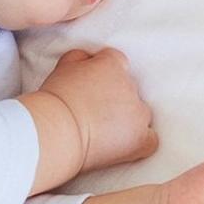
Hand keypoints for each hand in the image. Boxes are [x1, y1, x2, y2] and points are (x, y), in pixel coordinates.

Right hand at [39, 48, 157, 173]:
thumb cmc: (54, 101)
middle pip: (128, 89)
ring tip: (101, 131)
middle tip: (90, 111)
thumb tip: (88, 59)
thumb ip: (80, 58)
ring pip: (139, 113)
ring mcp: (138, 113)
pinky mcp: (140, 139)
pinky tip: (122, 145)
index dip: (102, 75)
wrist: (55, 131)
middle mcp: (130, 85)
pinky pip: (149, 139)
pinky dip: (139, 142)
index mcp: (113, 64)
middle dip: (113, 98)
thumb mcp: (62, 67)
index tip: (90, 87)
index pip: (115, 62)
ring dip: (126, 119)